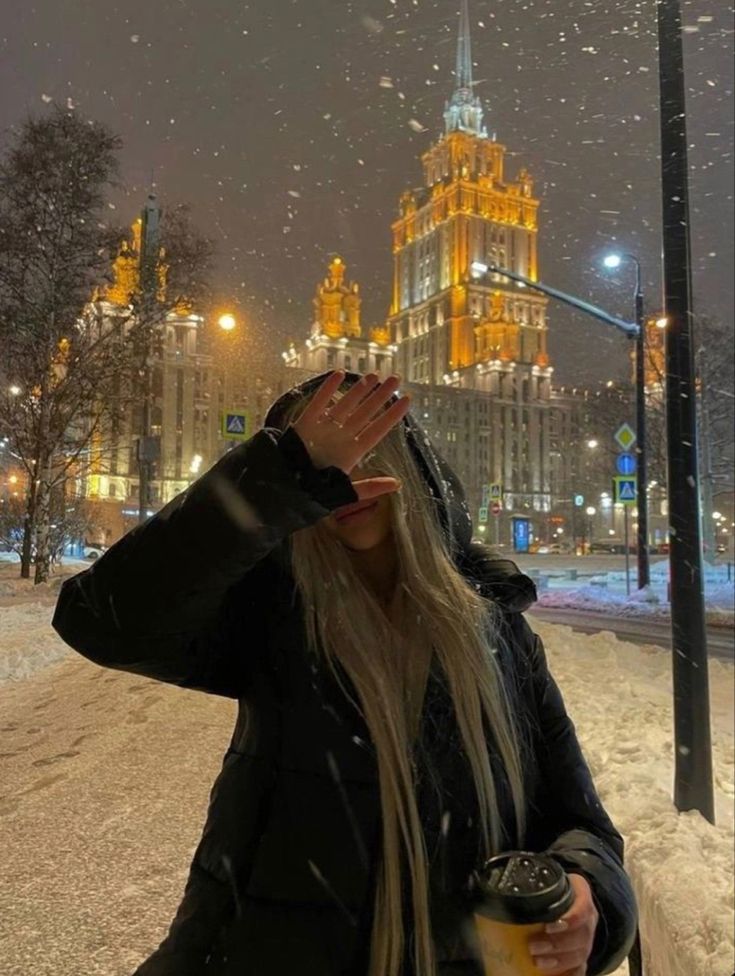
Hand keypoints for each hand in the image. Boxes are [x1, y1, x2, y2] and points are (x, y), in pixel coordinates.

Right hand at [291, 371, 410, 499]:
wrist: (285, 489)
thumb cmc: (314, 492)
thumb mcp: (346, 492)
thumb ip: (371, 487)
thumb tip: (398, 484)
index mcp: (353, 451)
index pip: (377, 430)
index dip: (392, 415)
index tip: (407, 400)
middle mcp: (341, 436)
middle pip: (365, 412)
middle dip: (381, 396)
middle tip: (396, 379)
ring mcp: (324, 428)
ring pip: (345, 404)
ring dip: (359, 390)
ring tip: (374, 376)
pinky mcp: (306, 423)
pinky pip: (318, 403)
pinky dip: (327, 389)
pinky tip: (339, 374)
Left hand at [527, 874, 599, 975]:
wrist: (576, 899)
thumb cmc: (558, 889)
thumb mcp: (552, 881)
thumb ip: (537, 885)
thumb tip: (508, 893)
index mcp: (583, 896)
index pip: (582, 909)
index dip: (569, 920)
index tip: (548, 926)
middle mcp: (589, 919)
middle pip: (580, 936)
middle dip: (556, 944)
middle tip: (533, 946)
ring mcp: (588, 938)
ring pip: (580, 954)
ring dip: (558, 961)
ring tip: (537, 961)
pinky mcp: (584, 954)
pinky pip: (581, 968)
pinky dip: (571, 973)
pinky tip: (558, 975)